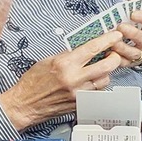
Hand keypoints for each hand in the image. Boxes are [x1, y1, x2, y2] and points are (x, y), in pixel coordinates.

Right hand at [0, 30, 129, 129]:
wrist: (25, 104)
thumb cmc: (33, 82)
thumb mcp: (48, 61)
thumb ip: (69, 54)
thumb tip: (87, 48)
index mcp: (65, 64)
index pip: (93, 48)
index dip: (108, 40)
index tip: (116, 35)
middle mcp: (74, 79)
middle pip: (107, 66)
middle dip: (115, 57)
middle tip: (114, 53)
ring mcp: (79, 93)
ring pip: (105, 80)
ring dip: (106, 73)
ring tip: (99, 69)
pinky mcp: (80, 104)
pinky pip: (97, 93)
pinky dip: (98, 86)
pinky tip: (91, 82)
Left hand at [116, 10, 141, 63]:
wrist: (139, 43)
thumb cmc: (137, 27)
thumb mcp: (139, 20)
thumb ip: (132, 14)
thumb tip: (119, 10)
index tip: (132, 14)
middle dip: (132, 33)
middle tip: (121, 27)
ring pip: (134, 53)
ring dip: (123, 47)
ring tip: (113, 42)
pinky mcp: (133, 63)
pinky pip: (124, 62)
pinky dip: (116, 57)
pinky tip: (108, 51)